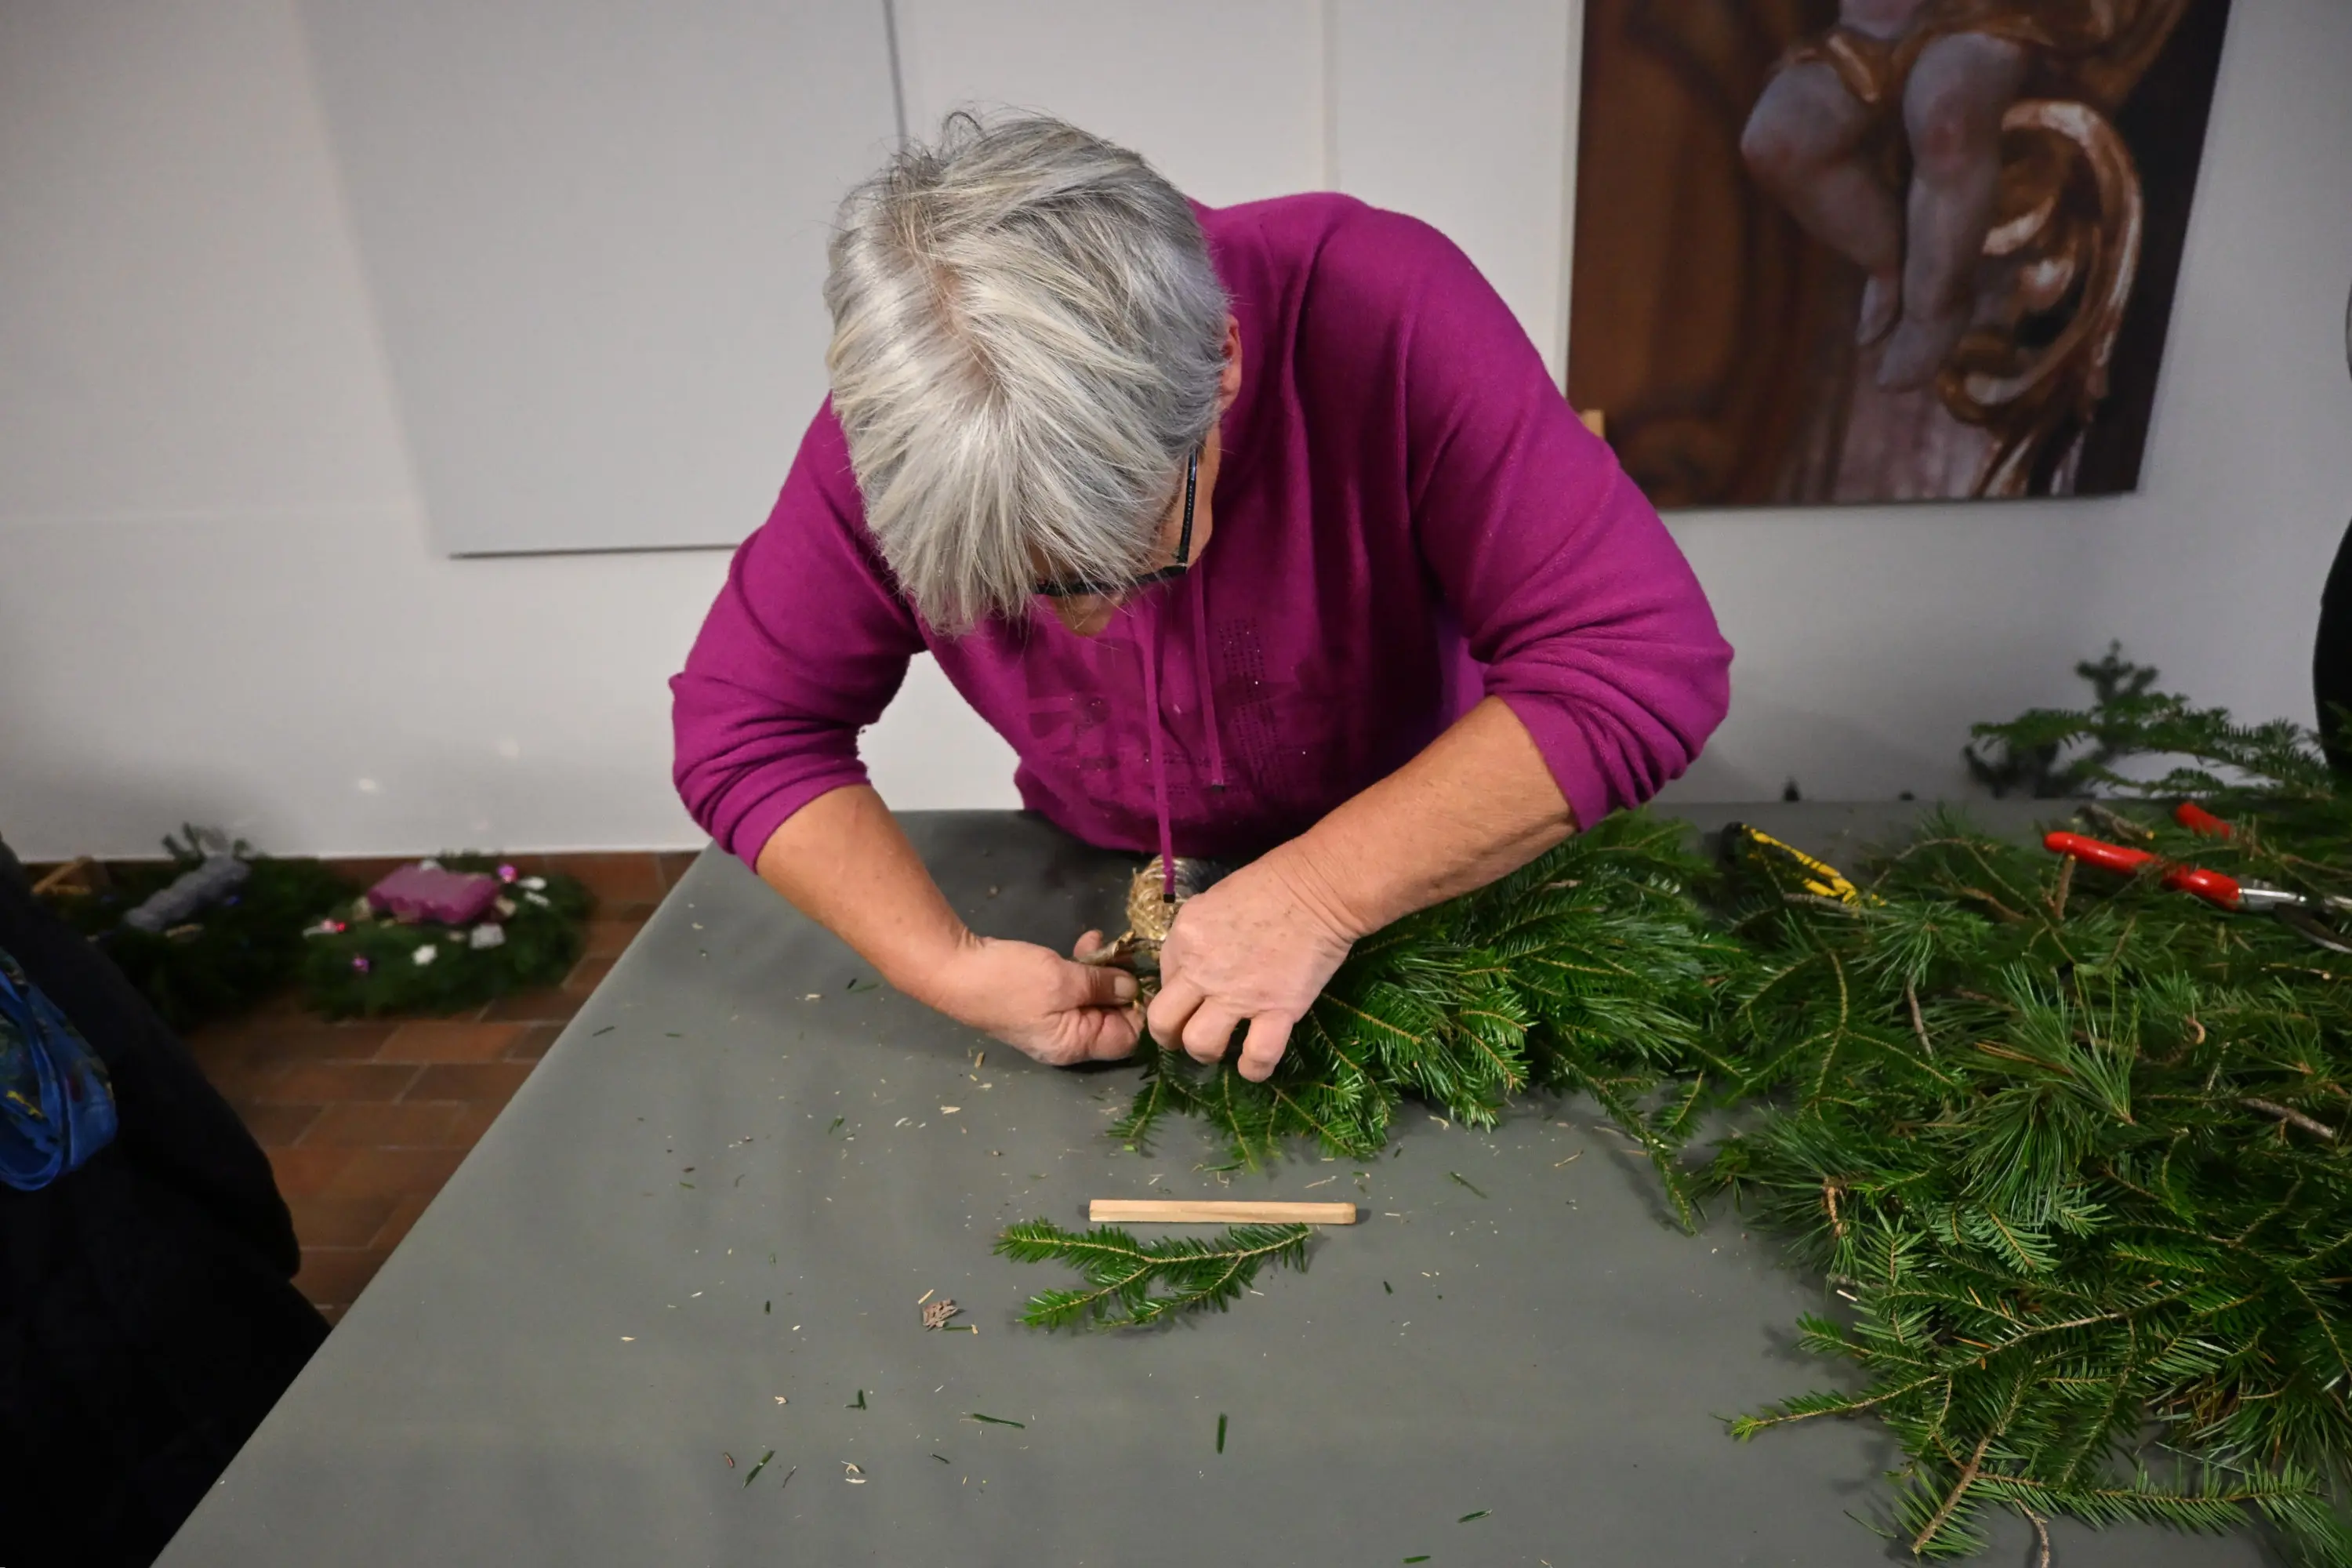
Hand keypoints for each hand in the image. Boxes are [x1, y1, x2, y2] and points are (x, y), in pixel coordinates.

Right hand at [933, 931, 1141, 1066]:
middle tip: (1121, 953)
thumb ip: (1103, 986)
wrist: (955, 971)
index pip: (1126, 1039)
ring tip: (1099, 942)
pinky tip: (1084, 943)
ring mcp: (1053, 1022)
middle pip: (1111, 1018)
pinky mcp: (1041, 1002)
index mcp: (1074, 1045)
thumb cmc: (1010, 981)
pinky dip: (1082, 969)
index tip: (1138, 977)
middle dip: (1119, 985)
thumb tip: (1132, 990)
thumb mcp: (1064, 980)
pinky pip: (1073, 989)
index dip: (1137, 1009)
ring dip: (1101, 971)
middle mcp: (1067, 1041)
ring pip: (1093, 999)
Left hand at [1147, 854, 1357, 1081]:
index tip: (1193, 996)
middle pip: (1162, 1022)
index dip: (1176, 993)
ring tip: (1222, 1047)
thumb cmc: (1269, 884)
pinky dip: (1254, 1069)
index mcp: (1184, 939)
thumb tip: (1192, 968)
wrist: (1318, 887)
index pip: (1161, 981)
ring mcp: (1238, 994)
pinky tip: (1255, 1066)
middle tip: (1187, 1037)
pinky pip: (1258, 1056)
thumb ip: (1195, 938)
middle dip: (1171, 1036)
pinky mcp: (1277, 1010)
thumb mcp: (1212, 902)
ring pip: (1200, 1044)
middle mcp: (1201, 971)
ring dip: (1207, 1052)